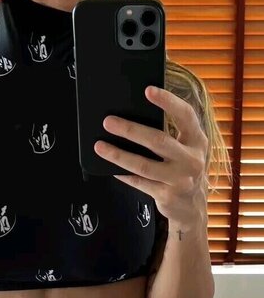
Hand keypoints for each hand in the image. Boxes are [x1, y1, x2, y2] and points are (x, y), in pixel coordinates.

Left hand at [94, 85, 208, 227]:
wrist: (192, 207)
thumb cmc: (182, 167)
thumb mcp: (185, 148)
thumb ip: (170, 132)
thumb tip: (131, 114)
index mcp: (197, 140)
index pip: (186, 115)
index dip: (168, 101)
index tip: (148, 90)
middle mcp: (192, 159)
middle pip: (159, 140)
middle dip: (131, 130)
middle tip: (108, 121)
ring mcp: (181, 180)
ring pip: (144, 165)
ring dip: (118, 154)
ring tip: (99, 146)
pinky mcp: (168, 196)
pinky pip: (139, 182)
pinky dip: (123, 173)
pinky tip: (109, 167)